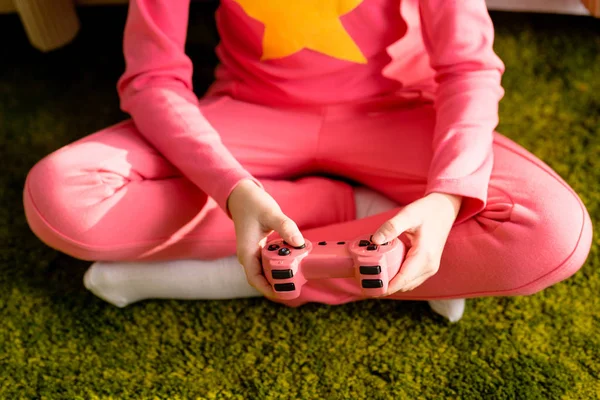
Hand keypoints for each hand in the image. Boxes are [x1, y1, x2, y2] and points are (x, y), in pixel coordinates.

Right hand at [227, 179, 304, 296]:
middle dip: (278, 285)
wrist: (242, 195)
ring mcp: (254, 253)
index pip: (255, 280)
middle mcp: (248, 256)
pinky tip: (294, 262)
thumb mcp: (271, 213)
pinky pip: (270, 262)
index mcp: (247, 253)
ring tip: (298, 278)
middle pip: (262, 279)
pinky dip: (281, 264)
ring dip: (280, 275)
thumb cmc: (254, 204)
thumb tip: (299, 242)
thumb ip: (285, 227)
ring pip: (267, 271)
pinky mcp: (259, 248)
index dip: (268, 290)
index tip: (284, 295)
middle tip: (298, 287)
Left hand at [370, 192, 461, 293]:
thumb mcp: (408, 215)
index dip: (386, 288)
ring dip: (392, 284)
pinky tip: (385, 270)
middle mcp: (429, 266)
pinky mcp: (428, 266)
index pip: (403, 280)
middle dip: (385, 287)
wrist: (445, 208)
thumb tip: (375, 240)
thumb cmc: (427, 211)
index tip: (370, 290)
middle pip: (404, 285)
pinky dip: (398, 278)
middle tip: (365, 283)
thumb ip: (391, 227)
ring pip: (408, 284)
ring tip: (372, 278)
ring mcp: (430, 267)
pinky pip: (411, 278)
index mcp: (425, 256)